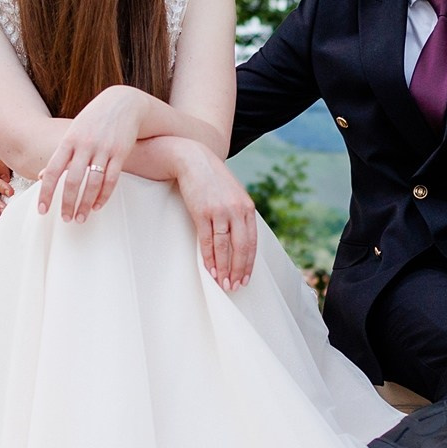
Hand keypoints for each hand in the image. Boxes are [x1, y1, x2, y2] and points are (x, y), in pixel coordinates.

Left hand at [37, 84, 142, 221]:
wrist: (123, 103)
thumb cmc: (94, 120)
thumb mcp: (73, 132)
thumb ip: (61, 154)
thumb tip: (43, 175)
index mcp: (70, 140)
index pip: (54, 170)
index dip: (46, 192)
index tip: (42, 210)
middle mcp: (85, 145)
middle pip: (73, 180)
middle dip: (68, 203)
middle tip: (66, 219)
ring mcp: (104, 149)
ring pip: (93, 183)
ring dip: (86, 204)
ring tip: (81, 218)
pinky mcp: (121, 153)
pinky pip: (111, 179)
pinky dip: (104, 195)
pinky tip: (98, 206)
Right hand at [171, 142, 258, 290]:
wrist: (194, 160)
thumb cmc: (213, 181)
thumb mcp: (233, 195)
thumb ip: (239, 215)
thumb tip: (240, 241)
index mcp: (247, 208)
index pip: (251, 242)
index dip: (249, 263)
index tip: (246, 279)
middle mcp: (237, 210)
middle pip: (241, 247)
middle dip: (238, 270)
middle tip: (235, 287)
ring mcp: (220, 211)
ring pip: (224, 247)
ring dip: (224, 268)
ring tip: (223, 283)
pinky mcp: (202, 212)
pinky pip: (207, 240)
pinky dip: (209, 257)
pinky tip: (210, 270)